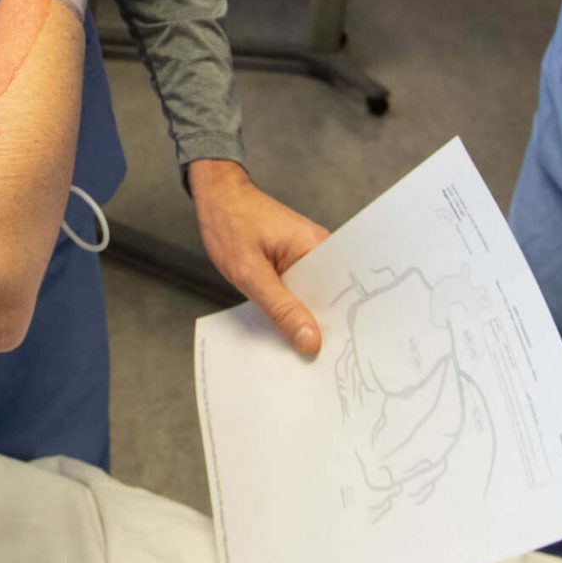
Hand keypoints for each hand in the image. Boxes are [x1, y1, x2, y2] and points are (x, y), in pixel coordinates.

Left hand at [188, 159, 331, 355]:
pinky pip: (302, 291)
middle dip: (326, 330)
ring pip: (315, 298)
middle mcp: (320, 251)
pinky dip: (295, 309)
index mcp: (318, 248)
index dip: (343, 327)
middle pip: (332, 300)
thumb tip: (311, 341)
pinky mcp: (296, 262)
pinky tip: (288, 330)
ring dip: (308, 321)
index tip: (339, 358)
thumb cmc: (230, 223)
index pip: (344, 295)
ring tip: (304, 354)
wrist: (217, 196)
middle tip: (321, 366)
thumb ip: (281, 307)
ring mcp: (309, 256)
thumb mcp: (251, 272)